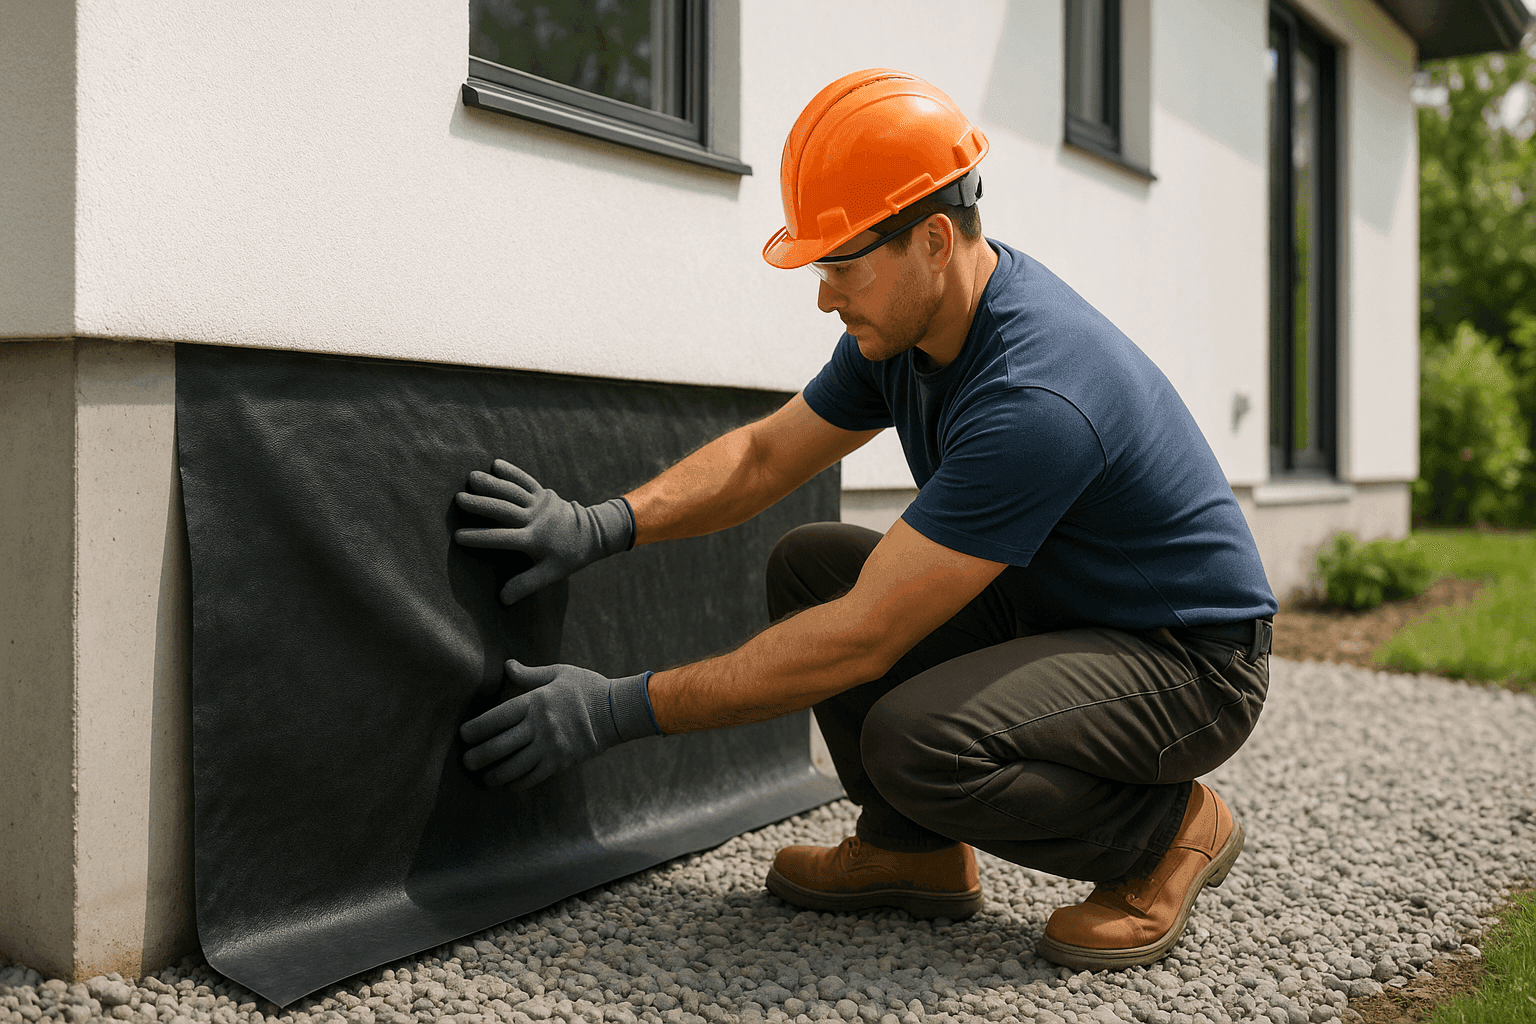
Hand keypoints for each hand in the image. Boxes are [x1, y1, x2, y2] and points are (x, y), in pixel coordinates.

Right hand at [454, 460, 633, 604]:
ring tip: (470, 477)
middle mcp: (535, 519)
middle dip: (481, 504)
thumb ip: (525, 585)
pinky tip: (495, 464)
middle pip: (504, 510)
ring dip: (492, 483)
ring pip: (513, 491)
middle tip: (458, 499)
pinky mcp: (543, 493)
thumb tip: (502, 600)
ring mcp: (540, 503)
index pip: (502, 539)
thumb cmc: (568, 556)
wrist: (592, 534)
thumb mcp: (550, 575)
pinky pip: (526, 480)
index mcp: (534, 540)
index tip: (458, 537)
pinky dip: (512, 471)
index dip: (480, 538)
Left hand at [461, 661, 659, 789]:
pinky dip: (517, 783)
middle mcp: (540, 727)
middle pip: (499, 746)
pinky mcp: (561, 763)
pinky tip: (507, 783)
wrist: (617, 712)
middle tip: (466, 762)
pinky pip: (533, 777)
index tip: (464, 735)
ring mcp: (550, 747)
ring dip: (494, 775)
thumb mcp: (559, 673)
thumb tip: (506, 665)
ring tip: (483, 777)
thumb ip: (529, 674)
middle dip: (478, 757)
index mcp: (536, 702)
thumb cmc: (587, 688)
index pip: (496, 718)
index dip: (475, 729)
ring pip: (513, 767)